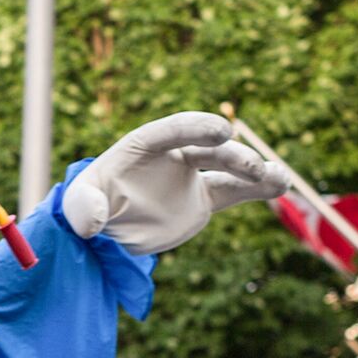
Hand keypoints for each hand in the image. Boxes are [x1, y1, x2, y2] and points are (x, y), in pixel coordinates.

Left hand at [60, 112, 297, 256]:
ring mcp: (190, 176)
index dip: (196, 128)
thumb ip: (84, 209)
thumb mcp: (76, 208)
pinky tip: (281, 185)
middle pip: (206, 149)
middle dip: (231, 155)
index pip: (172, 130)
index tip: (223, 130)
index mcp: (142, 145)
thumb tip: (93, 222)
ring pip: (227, 169)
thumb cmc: (86, 208)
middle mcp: (172, 155)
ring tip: (280, 178)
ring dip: (254, 171)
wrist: (104, 229)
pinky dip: (258, 189)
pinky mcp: (202, 199)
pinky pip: (234, 192)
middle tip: (252, 167)